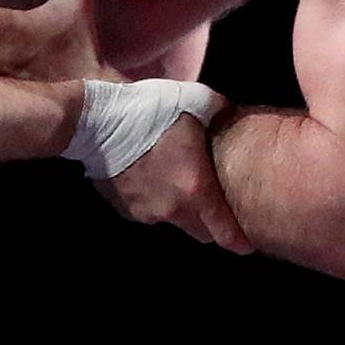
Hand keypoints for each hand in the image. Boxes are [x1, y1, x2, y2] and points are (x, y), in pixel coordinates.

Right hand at [93, 113, 251, 250]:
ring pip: (173, 221)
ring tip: (173, 180)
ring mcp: (146, 212)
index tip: (247, 245)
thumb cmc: (149, 110)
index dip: (239, 242)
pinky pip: (149, 211)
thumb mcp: (193, 99)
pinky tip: (148, 176)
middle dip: (210, 225)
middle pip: (201, 233)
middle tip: (214, 206)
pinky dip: (154, 200)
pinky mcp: (124, 209)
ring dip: (179, 209)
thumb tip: (229, 111)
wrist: (97, 121)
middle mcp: (173, 210)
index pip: (225, 232)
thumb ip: (218, 109)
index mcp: (196, 189)